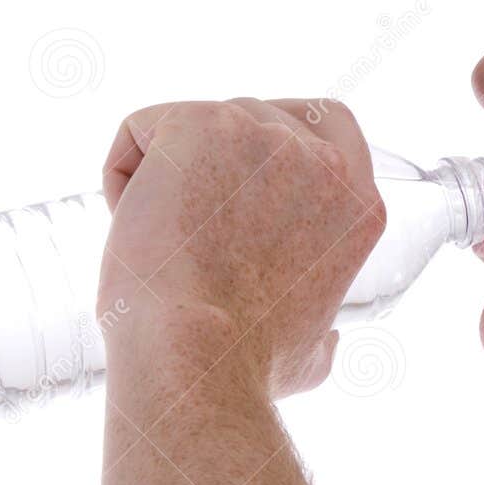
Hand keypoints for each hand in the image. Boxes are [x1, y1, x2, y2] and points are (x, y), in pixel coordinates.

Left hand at [98, 98, 383, 399]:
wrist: (196, 355)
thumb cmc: (245, 365)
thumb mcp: (313, 351)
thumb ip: (324, 331)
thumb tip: (327, 343)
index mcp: (359, 202)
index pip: (330, 124)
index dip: (279, 144)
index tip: (244, 186)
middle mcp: (321, 157)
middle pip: (251, 119)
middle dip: (212, 166)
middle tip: (192, 236)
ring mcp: (261, 132)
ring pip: (194, 126)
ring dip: (167, 177)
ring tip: (167, 241)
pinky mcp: (197, 123)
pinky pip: (141, 130)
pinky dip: (124, 177)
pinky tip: (133, 223)